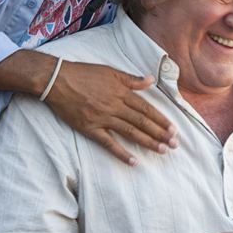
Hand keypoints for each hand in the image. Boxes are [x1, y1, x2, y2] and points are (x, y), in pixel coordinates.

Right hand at [46, 61, 177, 164]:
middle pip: (141, 122)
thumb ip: (131, 79)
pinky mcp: (90, 128)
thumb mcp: (110, 71)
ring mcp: (102, 118)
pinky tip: (134, 161)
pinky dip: (121, 153)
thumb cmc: (83, 73)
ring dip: (148, 142)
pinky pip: (108, 143)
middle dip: (160, 134)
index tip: (173, 129)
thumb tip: (150, 80)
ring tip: (162, 151)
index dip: (161, 120)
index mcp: (121, 92)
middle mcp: (114, 106)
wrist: (57, 80)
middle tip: (175, 145)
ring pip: (130, 133)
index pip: (146, 109)